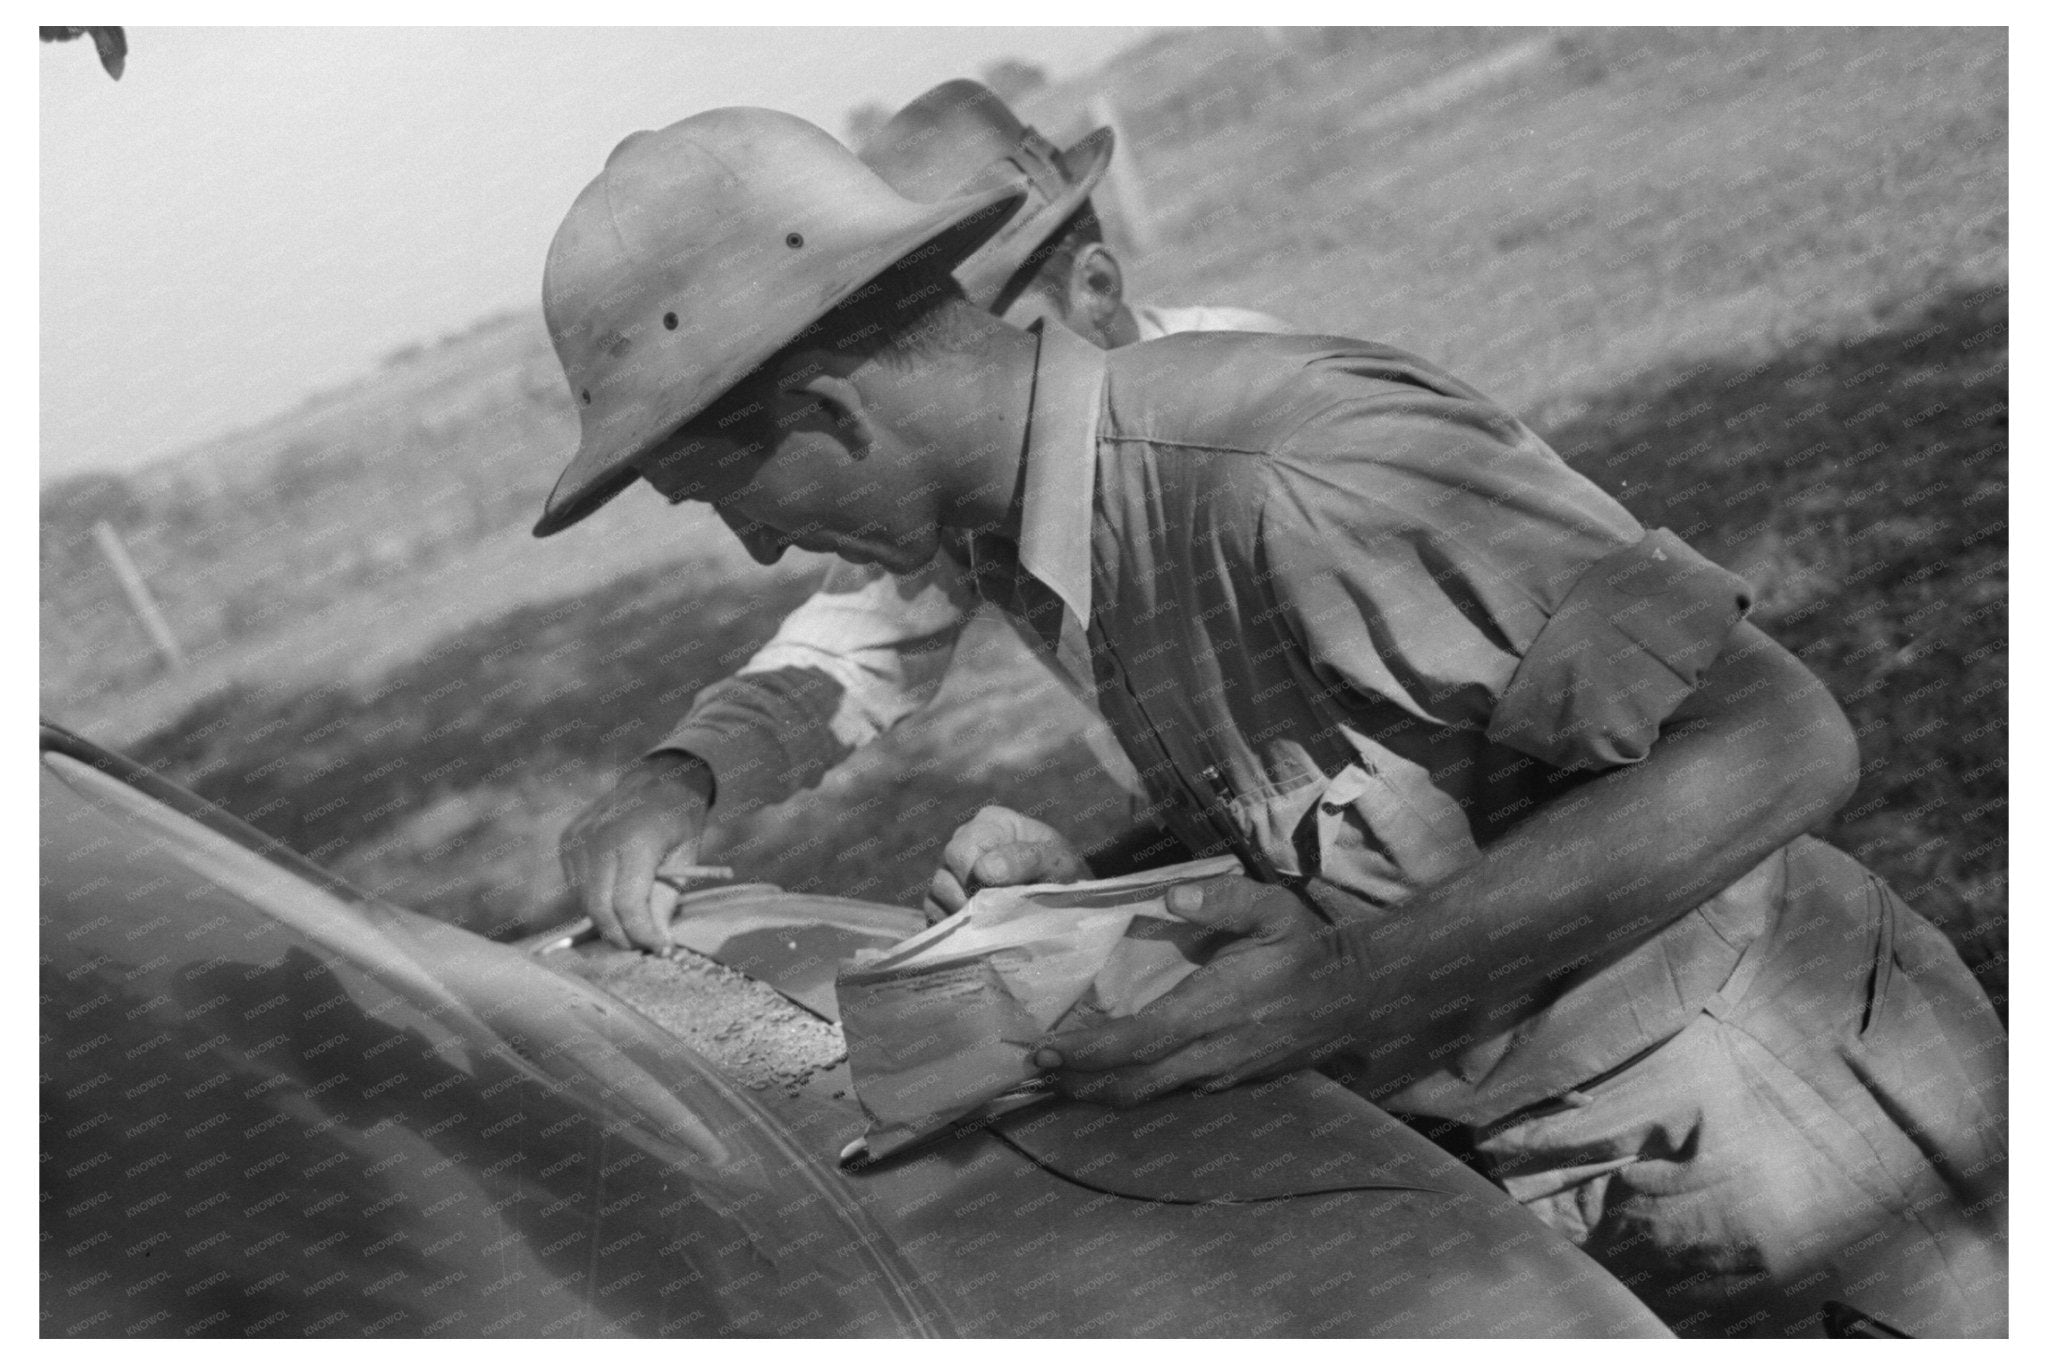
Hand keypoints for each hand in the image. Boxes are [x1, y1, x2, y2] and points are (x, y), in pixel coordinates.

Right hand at [559, 753, 714, 951]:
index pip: (627, 904)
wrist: (659, 779)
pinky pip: (576, 885)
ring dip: (608, 920)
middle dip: (621, 935)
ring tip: (636, 921)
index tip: (660, 947)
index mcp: (634, 840)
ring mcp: (578, 838)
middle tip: (644, 945)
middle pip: (599, 908)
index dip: (642, 933)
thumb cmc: (679, 821)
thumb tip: (656, 942)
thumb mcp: (686, 860)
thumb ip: (666, 901)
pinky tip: (617, 893)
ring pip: (584, 900)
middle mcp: (599, 839)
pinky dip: (595, 899)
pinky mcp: (567, 840)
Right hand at [923, 805, 1089, 923]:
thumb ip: (1026, 860)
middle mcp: (964, 841)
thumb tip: (984, 870)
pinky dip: (955, 925)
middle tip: (1000, 916)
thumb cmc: (1062, 872)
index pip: (964, 849)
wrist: (1064, 896)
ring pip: (938, 892)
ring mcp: (951, 868)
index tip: (1006, 895)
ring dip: (965, 914)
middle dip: (973, 899)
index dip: (978, 877)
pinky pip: (935, 910)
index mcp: (991, 823)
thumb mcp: (1057, 861)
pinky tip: (980, 930)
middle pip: (946, 871)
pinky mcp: (945, 897)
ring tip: (995, 924)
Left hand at [1033, 878, 1359, 1105]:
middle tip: (1030, 1071)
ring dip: (1100, 1090)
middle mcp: (1214, 1051)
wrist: (1356, 994)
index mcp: (1215, 1009)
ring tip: (1057, 1079)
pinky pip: (1173, 1091)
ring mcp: (1223, 1073)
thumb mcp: (1272, 908)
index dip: (1089, 1051)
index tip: (1044, 1051)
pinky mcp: (1231, 1080)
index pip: (1140, 1040)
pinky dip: (1134, 1086)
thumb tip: (1174, 893)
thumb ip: (1223, 898)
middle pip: (1134, 1081)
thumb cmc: (1307, 946)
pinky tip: (1108, 1076)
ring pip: (1150, 1093)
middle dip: (1079, 1080)